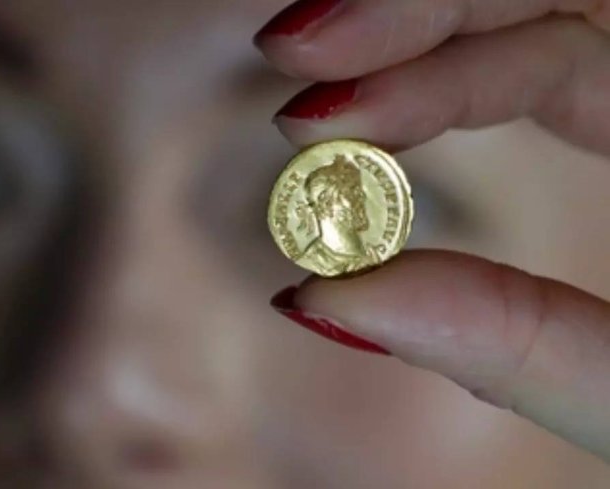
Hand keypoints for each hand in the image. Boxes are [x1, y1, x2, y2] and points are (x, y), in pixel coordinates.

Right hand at [255, 0, 609, 460]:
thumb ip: (509, 345)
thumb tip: (320, 300)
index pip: (574, 30)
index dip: (431, 45)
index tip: (316, 112)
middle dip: (415, 15)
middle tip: (291, 59)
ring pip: (550, 23)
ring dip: (423, 45)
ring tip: (315, 86)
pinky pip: (562, 70)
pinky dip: (460, 91)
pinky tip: (385, 114)